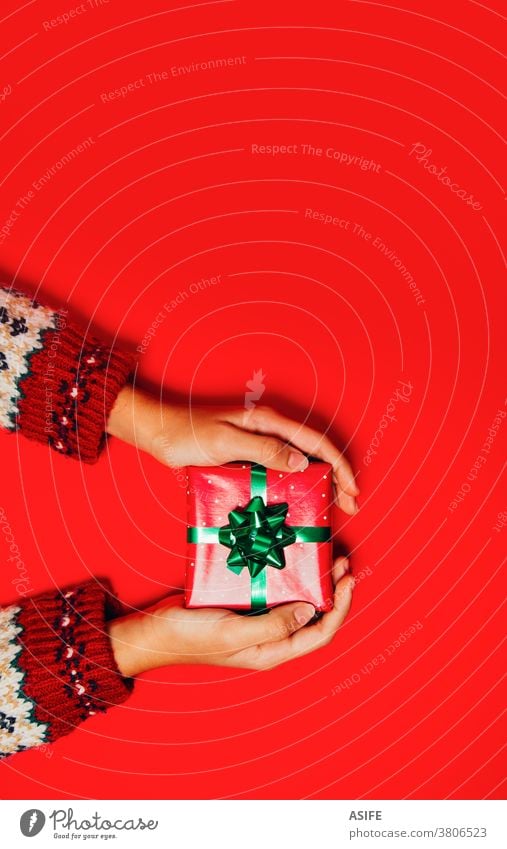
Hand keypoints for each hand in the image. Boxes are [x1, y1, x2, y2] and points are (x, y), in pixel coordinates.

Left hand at [107, 386, 358, 513]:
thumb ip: (264, 449)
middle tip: (351, 507)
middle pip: (315, 451)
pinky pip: (280, 469)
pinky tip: (299, 502)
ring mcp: (259, 442)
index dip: (339, 465)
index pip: (316, 441)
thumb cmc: (187, 434)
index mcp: (268, 420)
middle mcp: (268, 428)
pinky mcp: (248, 455)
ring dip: (320, 482)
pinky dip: (296, 484)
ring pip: (300, 461)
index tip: (353, 491)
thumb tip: (303, 462)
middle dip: (338, 477)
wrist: (158, 431)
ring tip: (332, 507)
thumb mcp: (225, 441)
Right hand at [108, 557, 353, 675]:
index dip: (339, 609)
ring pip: (296, 601)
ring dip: (313, 580)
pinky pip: (274, 589)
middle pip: (313, 617)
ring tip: (325, 555)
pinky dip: (287, 573)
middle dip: (332, 592)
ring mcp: (257, 621)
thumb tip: (308, 610)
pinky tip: (290, 555)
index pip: (319, 634)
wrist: (151, 633)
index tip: (349, 581)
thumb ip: (271, 625)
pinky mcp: (243, 604)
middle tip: (342, 561)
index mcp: (271, 652)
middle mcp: (269, 639)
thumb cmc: (188, 638)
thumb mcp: (231, 633)